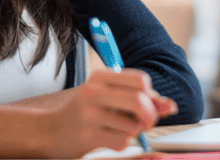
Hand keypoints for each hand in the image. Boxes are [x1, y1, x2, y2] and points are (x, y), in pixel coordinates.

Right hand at [44, 69, 177, 157]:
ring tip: (119, 129)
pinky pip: (123, 141)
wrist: (49, 131)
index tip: (148, 105)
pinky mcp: (88, 136)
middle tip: (146, 122)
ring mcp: (90, 115)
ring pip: (133, 125)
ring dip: (134, 132)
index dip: (152, 96)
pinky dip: (123, 142)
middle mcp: (94, 93)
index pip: (141, 81)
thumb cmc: (84, 112)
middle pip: (140, 101)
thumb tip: (170, 106)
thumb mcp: (106, 96)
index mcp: (100, 77)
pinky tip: (109, 138)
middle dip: (151, 115)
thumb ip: (137, 98)